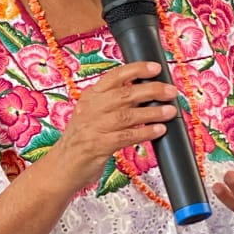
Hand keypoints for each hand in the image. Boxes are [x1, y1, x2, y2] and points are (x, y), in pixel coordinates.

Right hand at [50, 61, 176, 187]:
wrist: (62, 166)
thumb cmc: (84, 138)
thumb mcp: (93, 113)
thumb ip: (115, 101)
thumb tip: (148, 91)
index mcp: (91, 96)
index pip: (114, 76)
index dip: (136, 69)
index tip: (155, 68)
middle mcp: (91, 108)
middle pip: (124, 94)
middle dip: (151, 90)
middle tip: (171, 91)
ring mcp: (93, 127)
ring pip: (127, 115)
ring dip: (152, 112)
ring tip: (170, 111)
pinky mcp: (98, 146)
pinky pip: (126, 136)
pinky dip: (145, 133)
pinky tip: (159, 130)